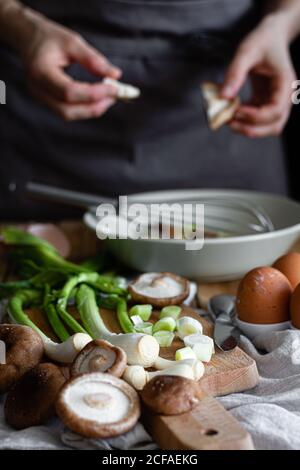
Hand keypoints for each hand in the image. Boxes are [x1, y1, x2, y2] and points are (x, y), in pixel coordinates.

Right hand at [21, 16, 120, 119]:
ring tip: (109, 97)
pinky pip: (67, 111)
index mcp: (40, 72)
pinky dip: (85, 108)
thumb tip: (116, 75)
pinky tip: (98, 98)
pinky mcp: (46, 101)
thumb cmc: (49, 38)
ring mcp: (40, 98)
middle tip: (115, 96)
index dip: (94, 93)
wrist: (27, 39)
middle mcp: (37, 90)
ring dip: (91, 110)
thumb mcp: (72, 42)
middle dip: (94, 107)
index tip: (115, 87)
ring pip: (68, 114)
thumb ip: (93, 60)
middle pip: (68, 111)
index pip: (69, 92)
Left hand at [221, 15, 295, 137]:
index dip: (255, 116)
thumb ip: (235, 73)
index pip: (276, 110)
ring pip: (268, 127)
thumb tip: (224, 97)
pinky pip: (258, 120)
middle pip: (274, 125)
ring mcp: (277, 101)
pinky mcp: (266, 102)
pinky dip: (245, 121)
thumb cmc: (262, 40)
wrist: (271, 35)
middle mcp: (285, 96)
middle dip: (251, 128)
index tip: (236, 110)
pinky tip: (231, 112)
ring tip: (229, 119)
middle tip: (229, 121)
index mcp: (285, 83)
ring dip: (248, 128)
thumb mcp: (247, 51)